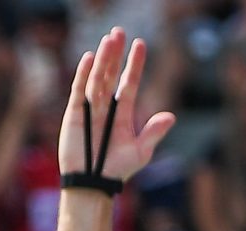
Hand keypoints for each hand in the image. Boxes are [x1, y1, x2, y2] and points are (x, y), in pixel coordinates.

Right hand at [59, 29, 176, 185]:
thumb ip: (153, 133)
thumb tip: (171, 116)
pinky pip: (79, 90)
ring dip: (103, 59)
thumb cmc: (117, 170)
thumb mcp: (141, 152)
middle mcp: (106, 107)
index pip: (130, 83)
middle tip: (120, 31)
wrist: (93, 184)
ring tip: (108, 39)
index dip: (135, 64)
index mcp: (123, 113)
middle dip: (116, 54)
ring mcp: (90, 109)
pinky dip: (83, 74)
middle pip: (112, 74)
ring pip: (97, 78)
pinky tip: (89, 57)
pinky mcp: (74, 114)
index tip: (140, 44)